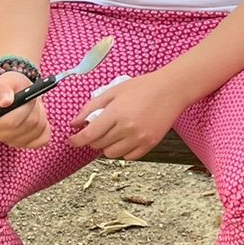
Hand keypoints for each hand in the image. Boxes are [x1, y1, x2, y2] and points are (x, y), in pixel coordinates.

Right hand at [0, 70, 50, 149]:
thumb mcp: (6, 81)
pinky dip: (45, 125)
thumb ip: (3, 89)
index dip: (24, 108)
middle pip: (28, 124)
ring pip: (38, 128)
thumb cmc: (10, 87)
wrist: (19, 95)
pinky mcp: (28, 145)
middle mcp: (0, 135)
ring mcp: (14, 142)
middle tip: (31, 100)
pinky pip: (44, 138)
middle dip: (34, 108)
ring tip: (32, 107)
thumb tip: (5, 102)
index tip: (28, 98)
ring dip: (40, 114)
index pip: (11, 122)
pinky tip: (36, 117)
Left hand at [69, 71, 187, 160]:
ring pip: (111, 154)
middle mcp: (127, 129)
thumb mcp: (113, 91)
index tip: (72, 140)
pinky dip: (122, 150)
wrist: (171, 90)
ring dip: (107, 146)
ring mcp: (139, 138)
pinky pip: (128, 157)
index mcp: (116, 114)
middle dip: (93, 139)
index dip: (76, 140)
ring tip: (113, 132)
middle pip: (98, 145)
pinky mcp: (150, 144)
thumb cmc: (143, 87)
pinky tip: (125, 138)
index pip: (89, 135)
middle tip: (98, 128)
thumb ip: (91, 107)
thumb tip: (75, 123)